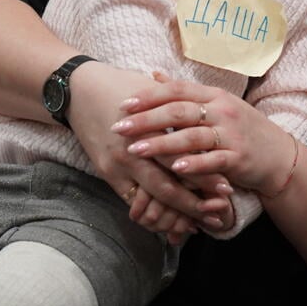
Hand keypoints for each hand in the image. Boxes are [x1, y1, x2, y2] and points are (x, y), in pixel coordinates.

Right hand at [67, 62, 227, 236]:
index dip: (205, 175)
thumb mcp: (153, 91)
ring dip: (175, 212)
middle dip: (194, 202)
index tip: (228, 187)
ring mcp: (117, 165)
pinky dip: (153, 213)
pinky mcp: (107, 174)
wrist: (78, 89)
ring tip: (198, 222)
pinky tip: (170, 220)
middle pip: (168, 184)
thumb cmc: (123, 84)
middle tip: (218, 212)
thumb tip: (210, 121)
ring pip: (151, 198)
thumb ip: (180, 108)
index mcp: (149, 128)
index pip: (182, 158)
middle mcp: (133, 151)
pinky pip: (133, 201)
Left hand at [112, 75, 299, 196]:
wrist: (278, 155)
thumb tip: (154, 74)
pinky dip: (194, 163)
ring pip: (192, 136)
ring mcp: (232, 133)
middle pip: (180, 111)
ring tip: (136, 150)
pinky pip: (213, 159)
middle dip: (147, 119)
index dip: (149, 96)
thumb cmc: (242, 129)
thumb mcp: (218, 104)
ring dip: (162, 143)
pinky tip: (174, 169)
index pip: (178, 90)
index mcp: (215, 95)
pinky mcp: (239, 157)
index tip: (123, 104)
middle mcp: (223, 110)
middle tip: (120, 127)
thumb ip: (186, 92)